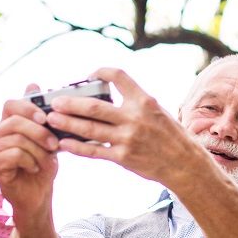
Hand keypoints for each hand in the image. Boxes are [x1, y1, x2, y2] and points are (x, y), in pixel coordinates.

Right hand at [0, 85, 60, 215]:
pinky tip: (33, 168)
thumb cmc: (42, 166)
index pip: (10, 104)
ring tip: (44, 161)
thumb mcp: (48, 138)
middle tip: (53, 145)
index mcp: (7, 124)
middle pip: (15, 122)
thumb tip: (32, 83)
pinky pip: (14, 154)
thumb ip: (42, 117)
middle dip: (40, 133)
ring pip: (17, 139)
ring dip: (38, 152)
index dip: (28, 108)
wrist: (39, 194)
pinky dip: (30, 161)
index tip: (46, 119)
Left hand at [40, 68, 205, 186]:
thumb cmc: (171, 137)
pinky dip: (76, 147)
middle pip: (94, 106)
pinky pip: (94, 151)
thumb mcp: (158, 111)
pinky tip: (64, 143)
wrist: (185, 164)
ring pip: (89, 129)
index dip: (99, 72)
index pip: (117, 76)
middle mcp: (135, 117)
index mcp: (144, 101)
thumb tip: (109, 97)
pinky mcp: (123, 157)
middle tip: (55, 101)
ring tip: (52, 120)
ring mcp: (128, 138)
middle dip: (70, 103)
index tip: (88, 76)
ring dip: (67, 123)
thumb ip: (135, 103)